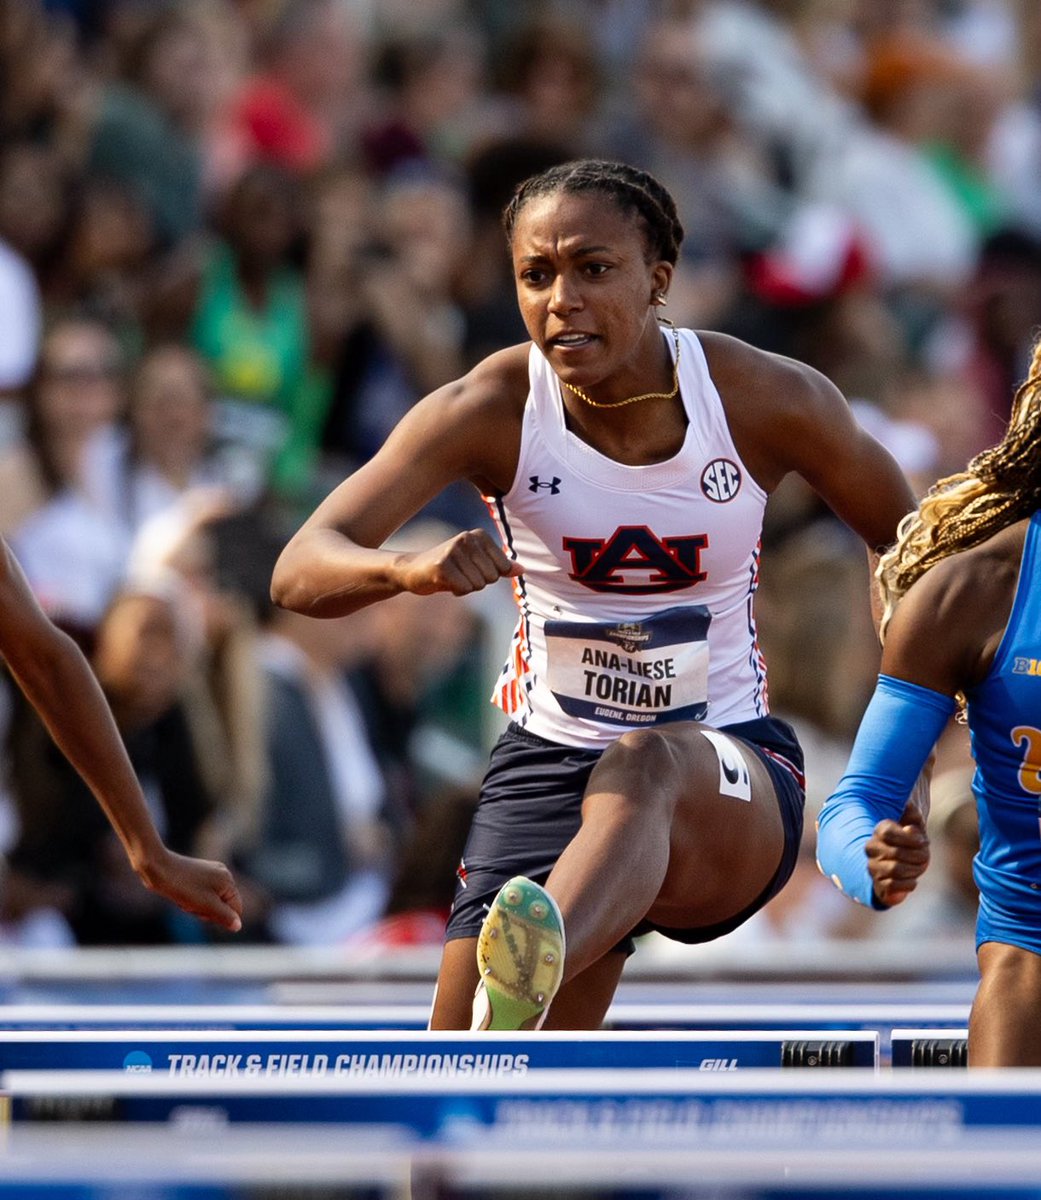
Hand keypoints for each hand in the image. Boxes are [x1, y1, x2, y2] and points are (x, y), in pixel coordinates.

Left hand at [135, 846, 242, 932]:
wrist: (158, 869)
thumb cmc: (183, 887)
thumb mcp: (206, 906)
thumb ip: (225, 916)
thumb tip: (238, 926)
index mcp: (228, 880)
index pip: (236, 909)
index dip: (220, 917)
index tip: (202, 912)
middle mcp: (222, 874)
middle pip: (223, 906)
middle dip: (207, 911)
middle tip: (192, 906)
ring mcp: (210, 872)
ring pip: (211, 901)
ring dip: (198, 907)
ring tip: (185, 900)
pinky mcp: (198, 874)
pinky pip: (202, 894)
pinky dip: (193, 900)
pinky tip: (182, 896)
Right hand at [397, 529, 522, 596]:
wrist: (411, 569)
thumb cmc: (449, 567)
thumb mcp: (476, 564)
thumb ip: (500, 566)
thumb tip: (522, 570)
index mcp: (479, 535)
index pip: (503, 568)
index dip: (488, 576)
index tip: (471, 569)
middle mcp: (467, 538)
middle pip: (491, 577)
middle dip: (476, 583)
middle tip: (459, 574)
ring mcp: (454, 550)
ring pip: (478, 585)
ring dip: (465, 587)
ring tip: (451, 577)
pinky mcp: (442, 565)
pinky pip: (464, 589)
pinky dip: (456, 591)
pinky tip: (443, 582)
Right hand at [866, 798, 929, 906]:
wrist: (902, 864)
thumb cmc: (911, 841)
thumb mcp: (915, 823)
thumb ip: (913, 817)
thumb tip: (909, 829)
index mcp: (879, 830)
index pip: (887, 833)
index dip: (909, 839)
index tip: (923, 841)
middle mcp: (871, 848)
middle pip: (896, 853)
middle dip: (917, 856)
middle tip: (926, 856)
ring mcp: (872, 866)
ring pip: (894, 869)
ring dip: (914, 870)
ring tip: (920, 868)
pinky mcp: (877, 884)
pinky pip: (893, 886)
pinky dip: (909, 884)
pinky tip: (913, 880)